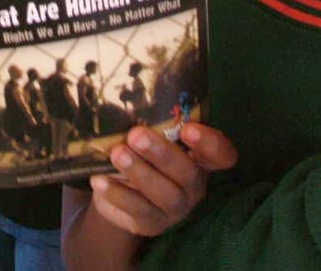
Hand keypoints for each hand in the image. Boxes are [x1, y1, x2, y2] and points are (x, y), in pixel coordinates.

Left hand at [89, 123, 237, 236]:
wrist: (118, 189)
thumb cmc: (141, 152)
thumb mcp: (151, 136)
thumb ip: (151, 122)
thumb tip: (130, 97)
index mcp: (201, 159)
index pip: (222, 154)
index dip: (210, 143)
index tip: (189, 128)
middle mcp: (194, 185)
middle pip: (187, 173)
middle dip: (162, 154)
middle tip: (136, 135)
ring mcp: (175, 207)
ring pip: (164, 193)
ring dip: (139, 172)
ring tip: (117, 154)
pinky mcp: (152, 223)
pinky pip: (137, 209)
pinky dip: (117, 193)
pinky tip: (99, 179)